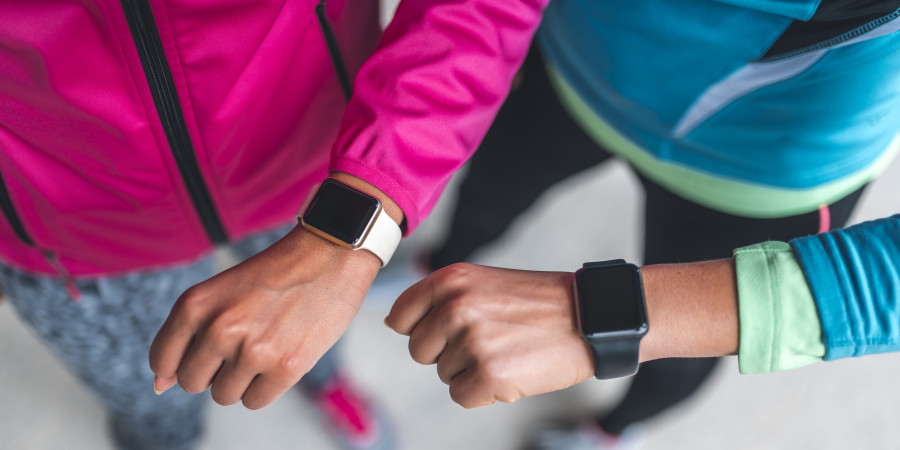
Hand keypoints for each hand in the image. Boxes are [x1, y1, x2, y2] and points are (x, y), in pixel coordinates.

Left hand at [149, 225, 379, 409]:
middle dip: (213, 371)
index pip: (162, 361)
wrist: (330, 254)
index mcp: (195, 305)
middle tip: (243, 343)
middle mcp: (219, 328)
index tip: (204, 351)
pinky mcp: (285, 368)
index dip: (180, 362)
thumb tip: (160, 387)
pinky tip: (280, 358)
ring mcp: (253, 350)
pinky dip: (264, 387)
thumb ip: (187, 335)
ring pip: (224, 395)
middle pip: (192, 382)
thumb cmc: (276, 272)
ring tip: (264, 348)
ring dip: (241, 380)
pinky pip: (254, 402)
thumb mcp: (222, 291)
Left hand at [385, 263, 593, 407]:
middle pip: (419, 351)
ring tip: (507, 349)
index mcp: (451, 279)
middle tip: (490, 339)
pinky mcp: (489, 375)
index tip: (451, 329)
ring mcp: (472, 341)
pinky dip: (484, 392)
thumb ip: (437, 299)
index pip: (401, 315)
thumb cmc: (537, 304)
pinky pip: (461, 396)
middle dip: (448, 353)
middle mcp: (456, 307)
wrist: (590, 319)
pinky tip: (512, 370)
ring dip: (471, 370)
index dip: (422, 330)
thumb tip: (392, 323)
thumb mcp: (482, 282)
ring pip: (444, 374)